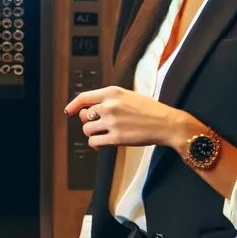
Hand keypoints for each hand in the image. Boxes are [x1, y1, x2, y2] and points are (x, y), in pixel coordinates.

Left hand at [66, 86, 185, 149]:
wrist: (167, 123)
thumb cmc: (151, 110)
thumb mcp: (129, 96)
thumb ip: (111, 100)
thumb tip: (91, 110)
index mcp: (113, 92)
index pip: (84, 97)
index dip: (74, 105)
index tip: (69, 112)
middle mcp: (109, 105)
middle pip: (85, 116)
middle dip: (89, 122)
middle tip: (99, 126)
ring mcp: (112, 121)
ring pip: (88, 130)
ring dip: (93, 134)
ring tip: (103, 135)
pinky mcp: (116, 138)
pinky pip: (94, 142)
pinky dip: (96, 145)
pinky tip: (102, 144)